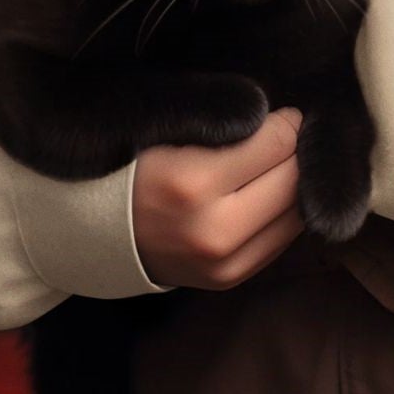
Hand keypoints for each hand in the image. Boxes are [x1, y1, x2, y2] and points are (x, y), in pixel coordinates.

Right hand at [131, 105, 304, 290]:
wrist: (98, 231)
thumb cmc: (136, 165)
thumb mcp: (174, 129)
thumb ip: (231, 122)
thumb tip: (290, 121)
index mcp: (194, 183)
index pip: (278, 143)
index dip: (286, 122)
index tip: (280, 114)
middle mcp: (214, 231)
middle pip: (293, 180)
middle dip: (296, 153)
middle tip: (283, 137)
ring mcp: (223, 264)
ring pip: (295, 213)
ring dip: (294, 184)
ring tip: (275, 165)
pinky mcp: (230, 279)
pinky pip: (281, 240)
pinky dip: (282, 213)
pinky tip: (267, 195)